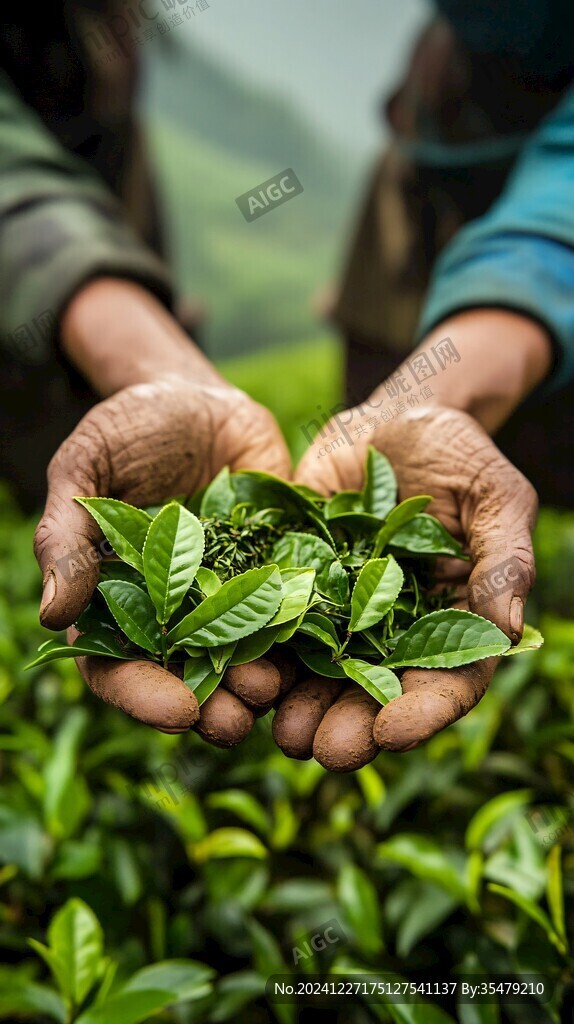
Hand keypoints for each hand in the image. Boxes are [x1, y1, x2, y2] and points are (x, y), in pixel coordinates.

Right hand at [34, 279, 292, 740]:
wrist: (198, 396)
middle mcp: (174, 612)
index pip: (117, 667)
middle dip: (210, 707)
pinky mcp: (278, 574)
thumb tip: (52, 615)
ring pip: (243, 657)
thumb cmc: (128, 429)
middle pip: (185, 678)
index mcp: (116, 601)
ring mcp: (230, 597)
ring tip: (276, 693)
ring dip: (259, 685)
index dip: (142, 695)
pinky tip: (325, 645)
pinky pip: (294, 611)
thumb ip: (66, 536)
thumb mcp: (86, 467)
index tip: (177, 711)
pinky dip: (306, 634)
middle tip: (235, 723)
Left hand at [272, 401, 537, 769]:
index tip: (394, 732)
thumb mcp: (494, 496)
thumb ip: (502, 560)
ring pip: (314, 673)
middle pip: (373, 693)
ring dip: (294, 705)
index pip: (447, 680)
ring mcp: (335, 612)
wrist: (386, 421)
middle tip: (323, 749)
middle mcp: (391, 631)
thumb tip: (508, 633)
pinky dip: (251, 650)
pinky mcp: (288, 586)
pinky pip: (267, 623)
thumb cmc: (456, 454)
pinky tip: (232, 670)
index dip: (423, 712)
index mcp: (451, 622)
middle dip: (349, 726)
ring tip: (274, 726)